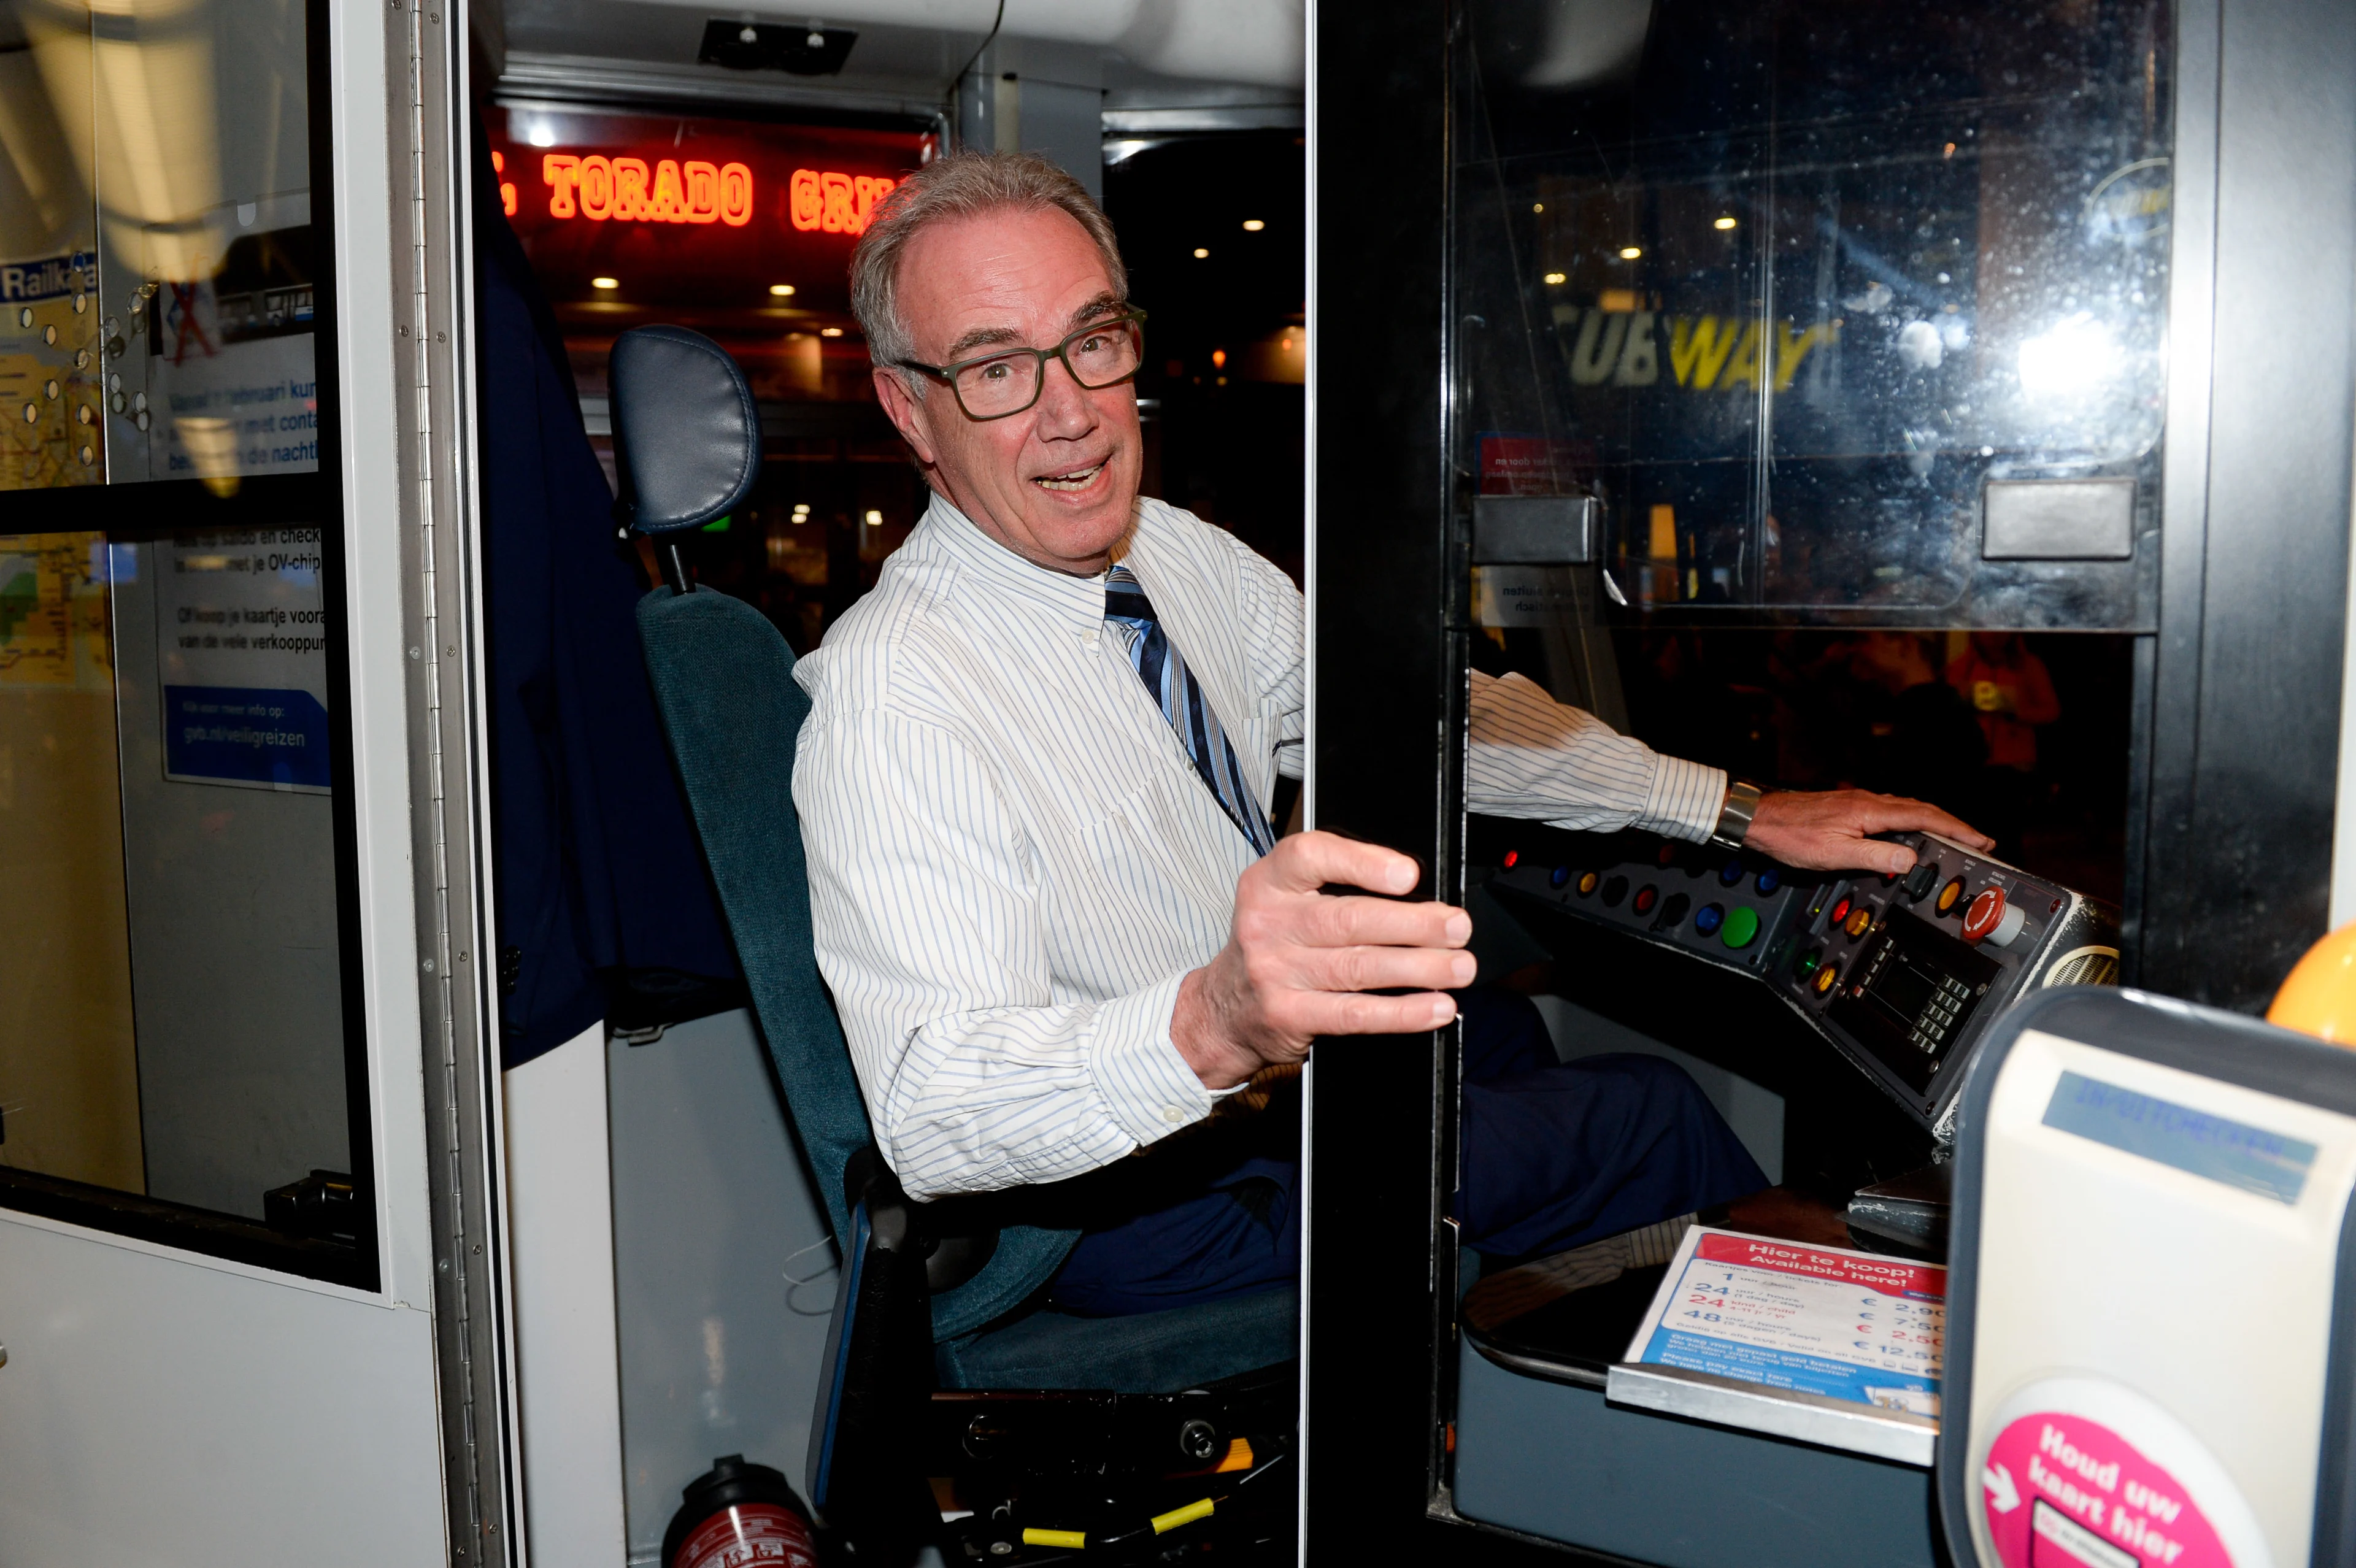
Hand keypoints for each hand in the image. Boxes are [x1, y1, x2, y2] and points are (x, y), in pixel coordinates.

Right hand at [1172, 831, 1473, 1089]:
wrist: (1222, 1010)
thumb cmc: (1273, 944)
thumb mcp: (1285, 900)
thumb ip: (1335, 886)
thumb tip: (1418, 893)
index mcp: (1268, 882)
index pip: (1312, 857)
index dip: (1363, 863)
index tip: (1408, 875)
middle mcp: (1267, 923)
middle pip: (1349, 919)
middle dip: (1414, 923)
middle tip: (1457, 926)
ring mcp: (1275, 972)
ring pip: (1359, 967)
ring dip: (1420, 968)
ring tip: (1459, 967)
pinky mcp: (1288, 1016)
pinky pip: (1355, 1014)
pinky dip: (1402, 1012)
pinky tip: (1434, 1007)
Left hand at [1744, 788, 1993, 876]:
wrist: (1759, 817)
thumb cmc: (1790, 836)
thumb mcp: (1834, 854)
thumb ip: (1875, 857)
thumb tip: (1911, 862)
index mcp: (1871, 811)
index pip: (1925, 818)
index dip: (1957, 829)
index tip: (1981, 840)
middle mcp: (1869, 801)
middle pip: (1923, 810)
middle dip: (1954, 825)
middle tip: (1979, 840)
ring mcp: (1860, 802)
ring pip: (1908, 808)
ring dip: (1935, 821)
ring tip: (1954, 836)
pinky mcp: (1850, 807)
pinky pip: (1892, 811)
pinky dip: (1912, 820)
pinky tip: (1911, 830)